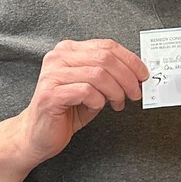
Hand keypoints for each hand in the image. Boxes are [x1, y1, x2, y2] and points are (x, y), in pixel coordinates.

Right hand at [16, 39, 147, 165]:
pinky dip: (98, 101)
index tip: (143, 75)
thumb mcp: (93, 87)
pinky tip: (97, 107)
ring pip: (98, 74)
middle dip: (127, 77)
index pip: (107, 46)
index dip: (130, 60)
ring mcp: (52, 75)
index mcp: (69, 50)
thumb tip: (138, 74)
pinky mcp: (50, 94)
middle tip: (135, 93)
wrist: (37, 135)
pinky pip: (86, 91)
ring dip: (116, 91)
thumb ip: (110, 75)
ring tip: (118, 103)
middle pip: (105, 58)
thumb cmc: (66, 110)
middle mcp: (58, 58)